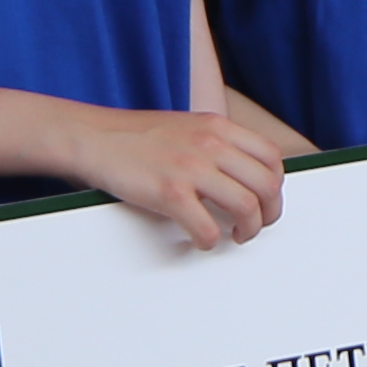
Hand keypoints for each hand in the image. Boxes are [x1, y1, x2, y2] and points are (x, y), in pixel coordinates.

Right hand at [80, 103, 288, 249]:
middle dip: (269, 212)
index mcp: (218, 126)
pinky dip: (210, 241)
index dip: (275, 184)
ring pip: (246, 207)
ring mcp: (191, 168)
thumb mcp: (188, 126)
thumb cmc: (133, 135)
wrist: (91, 136)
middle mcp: (211, 144)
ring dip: (248, 229)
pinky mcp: (169, 192)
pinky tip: (201, 239)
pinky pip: (207, 227)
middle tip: (257, 224)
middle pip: (266, 185)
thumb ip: (217, 143)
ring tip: (236, 235)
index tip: (266, 199)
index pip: (271, 157)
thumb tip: (242, 172)